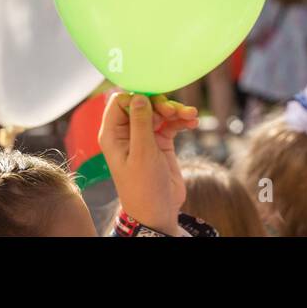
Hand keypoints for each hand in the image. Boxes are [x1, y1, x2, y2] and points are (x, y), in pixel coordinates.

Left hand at [99, 92, 198, 234]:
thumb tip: (139, 96)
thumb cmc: (143, 187)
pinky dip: (182, 121)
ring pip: (160, 112)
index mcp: (113, 135)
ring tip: (190, 116)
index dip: (139, 96)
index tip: (156, 100)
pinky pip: (172, 123)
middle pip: (144, 104)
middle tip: (174, 111)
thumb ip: (140, 122)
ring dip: (176, 111)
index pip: (121, 102)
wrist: (158, 212)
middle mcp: (128, 133)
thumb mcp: (142, 153)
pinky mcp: (161, 143)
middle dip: (161, 103)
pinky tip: (192, 123)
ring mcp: (145, 137)